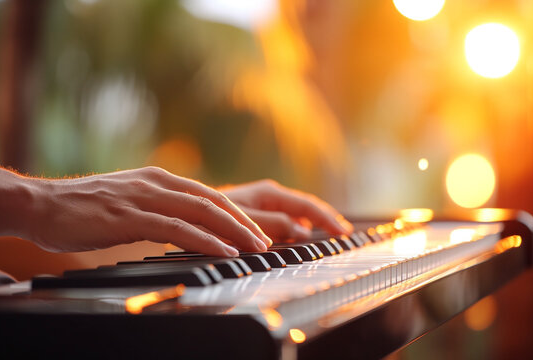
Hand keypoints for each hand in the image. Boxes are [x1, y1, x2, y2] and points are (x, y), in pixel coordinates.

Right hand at [0, 166, 271, 256]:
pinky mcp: (130, 216)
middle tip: (268, 241)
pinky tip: (223, 250)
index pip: (208, 195)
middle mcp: (157, 183)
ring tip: (256, 248)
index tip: (257, 230)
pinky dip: (204, 239)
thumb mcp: (131, 202)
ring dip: (233, 231)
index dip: (237, 213)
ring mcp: (144, 197)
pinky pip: (175, 227)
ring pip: (201, 211)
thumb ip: (159, 208)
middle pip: (213, 200)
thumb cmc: (86, 208)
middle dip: (244, 222)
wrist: (42, 204)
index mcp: (159, 179)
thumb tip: (186, 225)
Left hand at [220, 179, 352, 241]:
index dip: (327, 219)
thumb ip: (273, 225)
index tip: (343, 233)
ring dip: (314, 223)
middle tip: (345, 233)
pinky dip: (299, 227)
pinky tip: (303, 236)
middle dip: (326, 218)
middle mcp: (270, 196)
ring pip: (296, 214)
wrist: (188, 213)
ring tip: (331, 233)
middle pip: (306, 207)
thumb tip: (303, 231)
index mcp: (270, 194)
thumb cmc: (211, 216)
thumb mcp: (244, 222)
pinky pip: (285, 220)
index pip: (307, 206)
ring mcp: (265, 204)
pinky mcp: (258, 214)